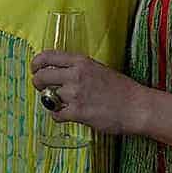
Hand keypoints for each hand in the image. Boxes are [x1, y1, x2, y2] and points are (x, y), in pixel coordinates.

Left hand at [30, 51, 147, 135]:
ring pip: (48, 96)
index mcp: (81, 62)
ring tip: (61, 104)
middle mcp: (76, 75)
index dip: (36, 63)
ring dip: (51, 102)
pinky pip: (56, 114)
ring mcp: (76, 94)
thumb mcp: (97, 69)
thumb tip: (57, 71)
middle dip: (38, 83)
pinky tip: (66, 115)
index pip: (47, 56)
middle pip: (42, 76)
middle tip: (42, 88)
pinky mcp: (78, 112)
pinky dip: (58, 116)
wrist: (137, 107)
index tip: (34, 69)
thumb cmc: (121, 89)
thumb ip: (77, 68)